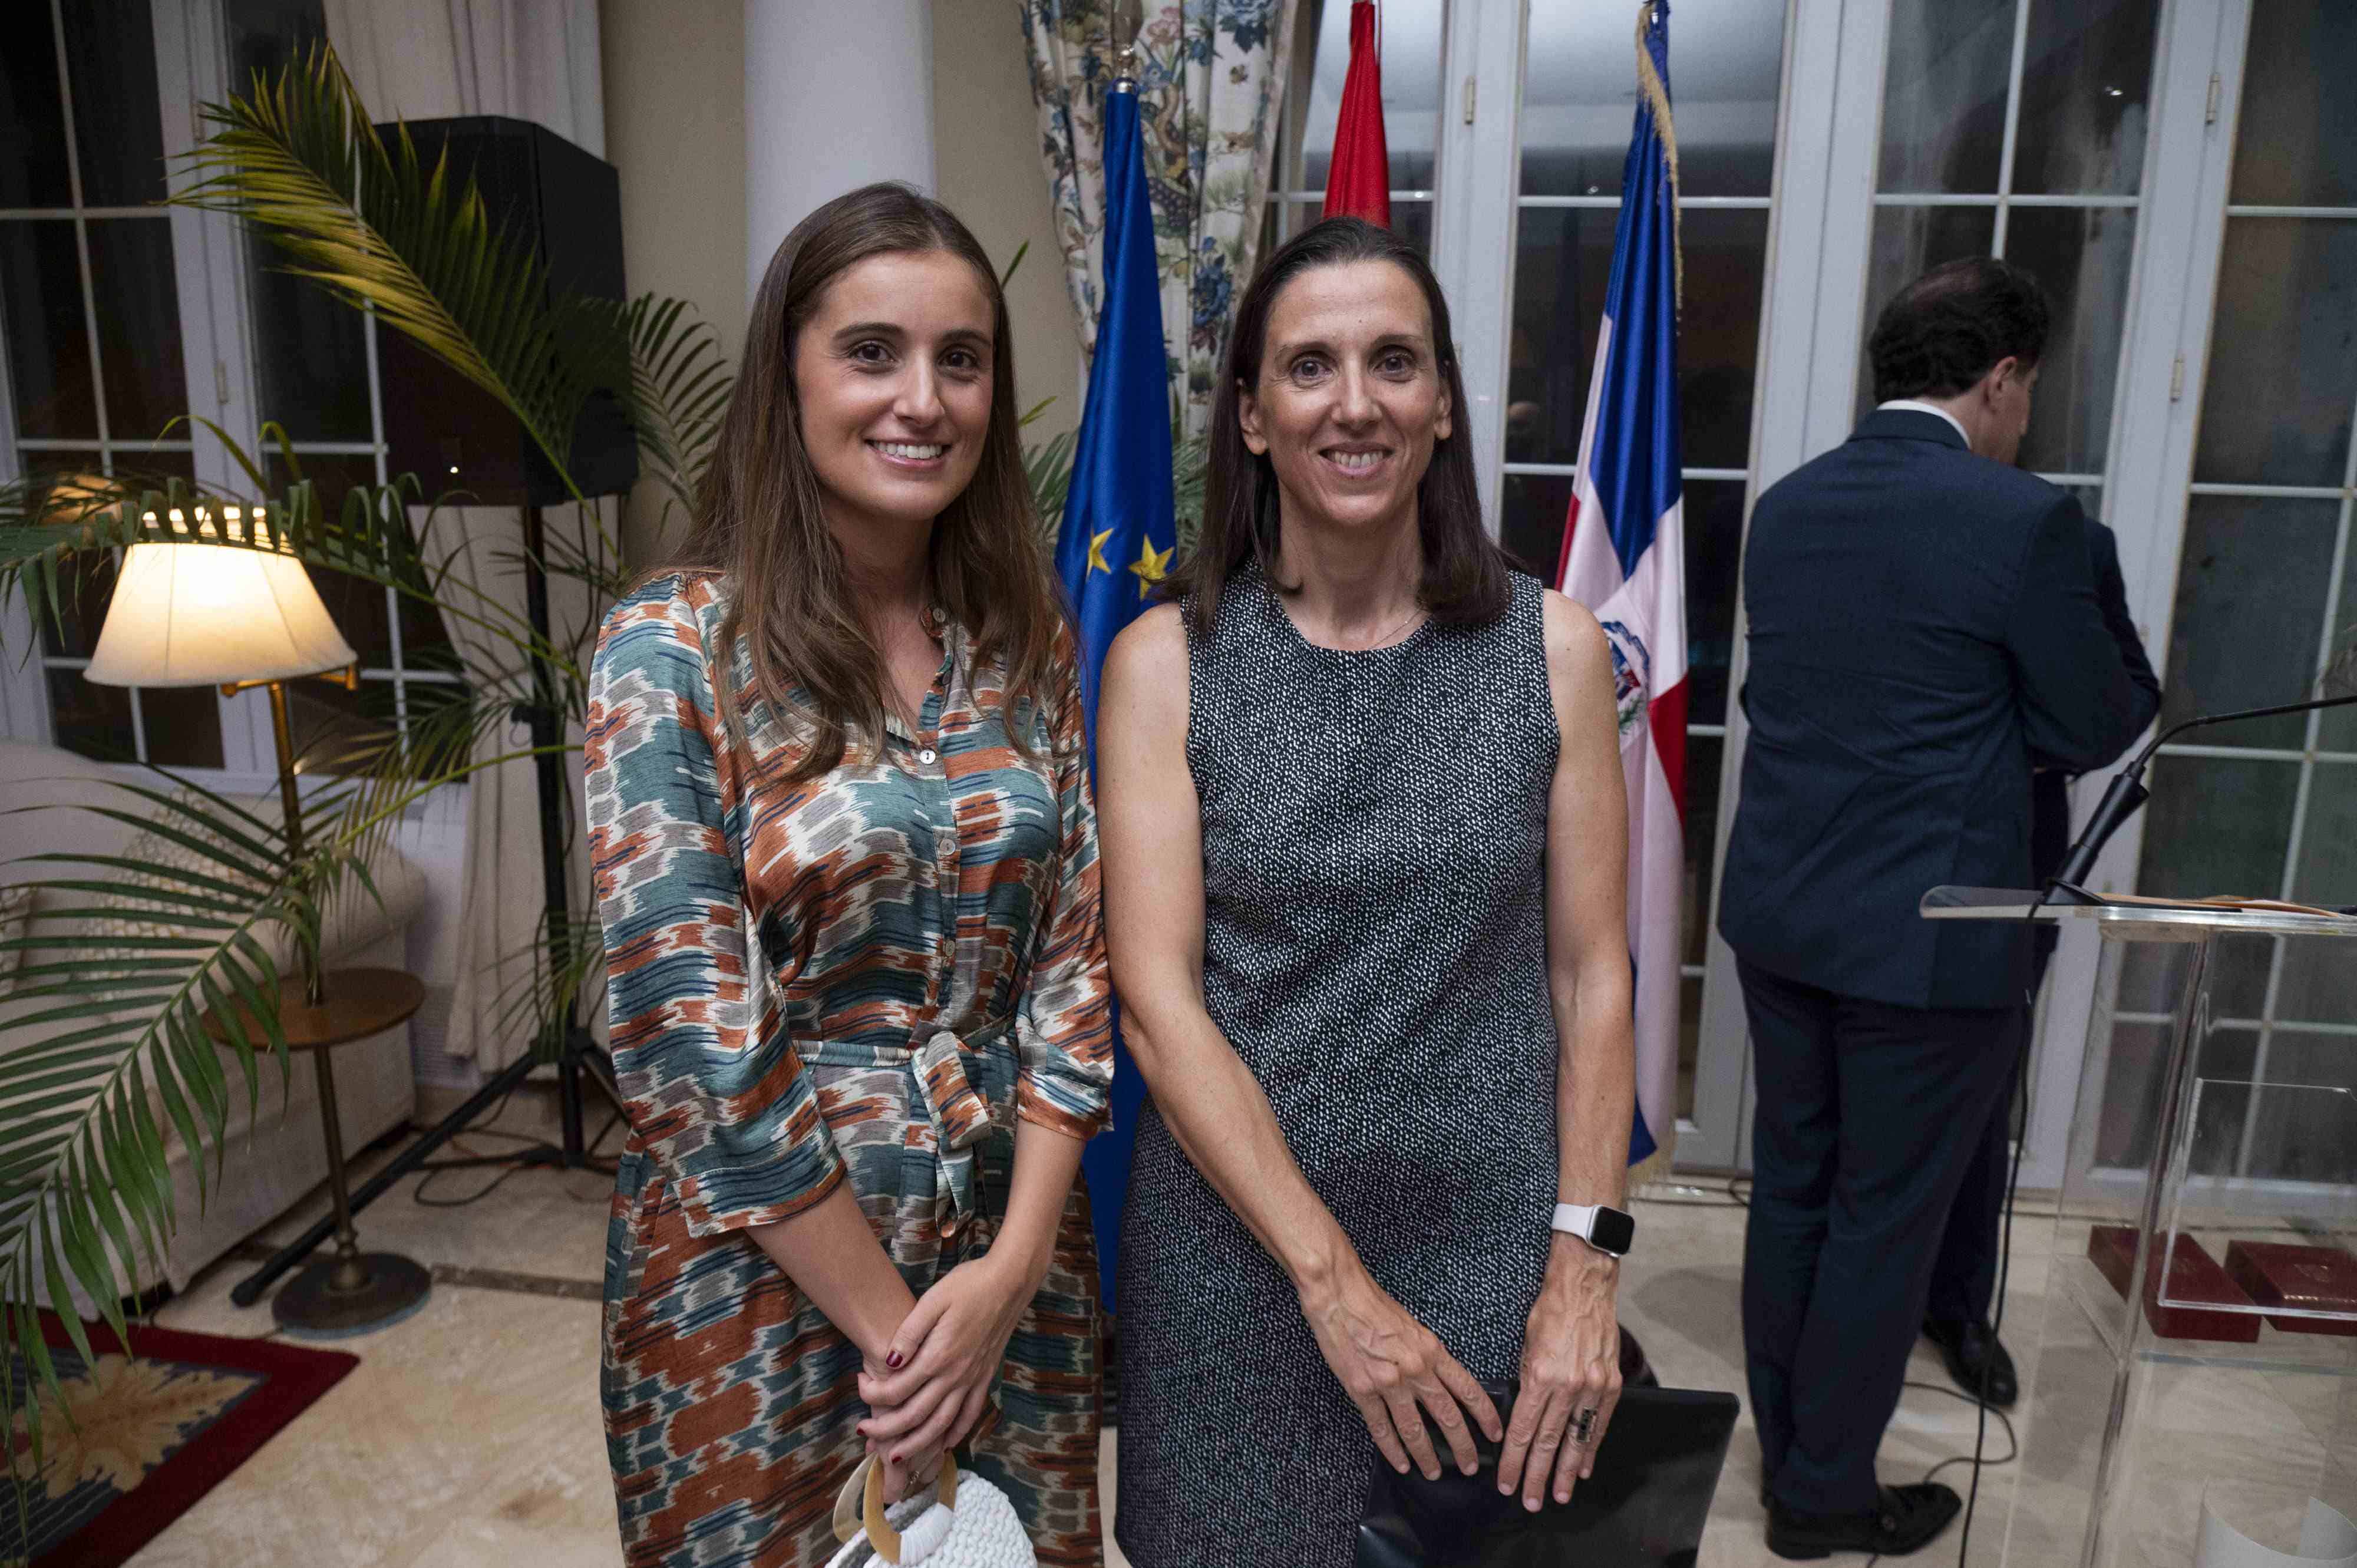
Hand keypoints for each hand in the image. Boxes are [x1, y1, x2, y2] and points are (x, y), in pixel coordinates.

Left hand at [856, 1242, 1045, 1496]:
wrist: (1009, 1282)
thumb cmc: (968, 1285)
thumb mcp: (933, 1300)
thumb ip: (910, 1334)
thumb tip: (888, 1362)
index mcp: (938, 1356)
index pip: (897, 1390)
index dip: (872, 1394)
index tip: (860, 1382)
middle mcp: (955, 1375)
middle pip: (915, 1417)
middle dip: (886, 1430)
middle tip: (864, 1433)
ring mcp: (972, 1379)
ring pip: (942, 1425)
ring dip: (917, 1445)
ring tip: (896, 1455)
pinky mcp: (985, 1377)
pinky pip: (970, 1415)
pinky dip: (956, 1434)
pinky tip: (944, 1444)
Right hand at [1299, 1256, 1502, 1480]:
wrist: (1340, 1296)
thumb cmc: (1373, 1306)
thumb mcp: (1414, 1327)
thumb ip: (1429, 1355)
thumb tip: (1441, 1381)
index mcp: (1432, 1351)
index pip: (1468, 1389)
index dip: (1485, 1415)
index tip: (1495, 1433)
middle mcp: (1416, 1369)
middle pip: (1447, 1416)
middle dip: (1463, 1447)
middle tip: (1471, 1467)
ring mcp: (1389, 1382)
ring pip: (1415, 1429)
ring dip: (1428, 1456)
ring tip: (1435, 1472)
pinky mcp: (1363, 1390)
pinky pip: (1382, 1428)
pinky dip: (1393, 1450)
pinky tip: (1401, 1463)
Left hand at [1499, 1234, 1622, 1510]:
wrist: (1584, 1285)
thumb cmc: (1549, 1310)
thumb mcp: (1524, 1343)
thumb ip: (1525, 1380)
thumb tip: (1522, 1415)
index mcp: (1541, 1375)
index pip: (1525, 1430)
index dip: (1515, 1460)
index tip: (1507, 1482)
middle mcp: (1568, 1385)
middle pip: (1549, 1441)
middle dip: (1538, 1475)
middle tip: (1530, 1501)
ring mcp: (1592, 1386)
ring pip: (1576, 1438)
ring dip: (1566, 1471)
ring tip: (1559, 1495)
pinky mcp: (1610, 1383)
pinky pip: (1599, 1423)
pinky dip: (1590, 1447)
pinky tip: (1583, 1468)